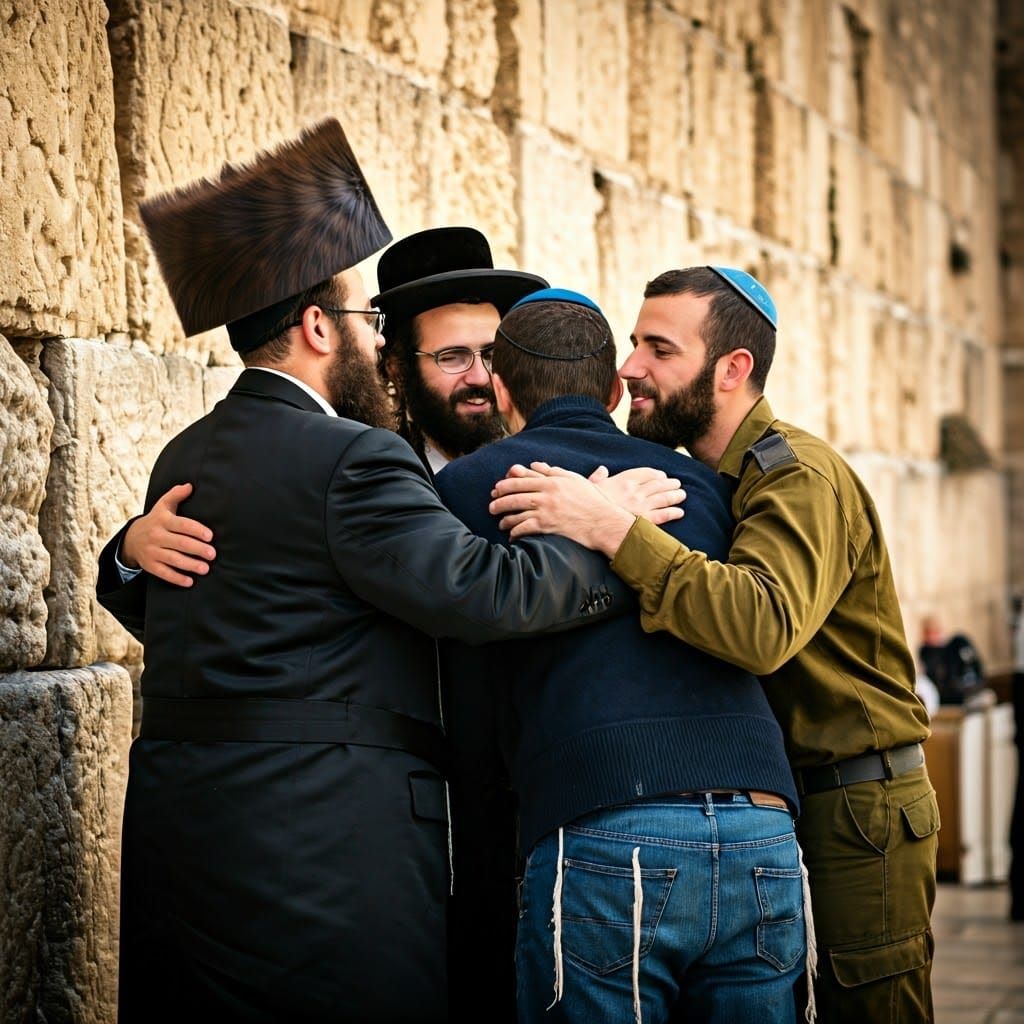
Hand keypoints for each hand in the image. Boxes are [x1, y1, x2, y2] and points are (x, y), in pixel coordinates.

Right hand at [121, 483, 215, 586]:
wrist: (132, 538)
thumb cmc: (157, 520)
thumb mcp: (163, 505)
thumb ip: (176, 495)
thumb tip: (190, 485)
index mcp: (163, 520)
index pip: (182, 525)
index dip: (196, 530)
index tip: (210, 536)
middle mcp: (156, 535)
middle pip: (180, 543)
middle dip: (197, 549)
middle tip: (213, 554)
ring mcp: (152, 551)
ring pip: (172, 559)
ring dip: (190, 565)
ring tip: (205, 569)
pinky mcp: (149, 565)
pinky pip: (163, 573)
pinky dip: (176, 578)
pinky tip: (190, 581)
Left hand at [489, 463, 635, 555]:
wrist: (604, 522)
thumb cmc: (593, 500)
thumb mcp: (575, 480)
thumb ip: (554, 472)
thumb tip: (535, 465)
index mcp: (552, 481)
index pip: (523, 479)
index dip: (507, 484)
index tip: (497, 488)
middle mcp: (547, 494)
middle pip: (515, 494)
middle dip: (500, 500)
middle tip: (491, 506)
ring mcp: (546, 510)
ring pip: (517, 512)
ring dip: (505, 518)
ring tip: (500, 523)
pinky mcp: (547, 526)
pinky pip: (524, 528)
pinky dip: (515, 532)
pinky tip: (512, 536)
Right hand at [589, 466, 685, 522]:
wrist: (591, 520)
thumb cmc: (588, 503)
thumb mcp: (590, 486)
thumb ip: (598, 477)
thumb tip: (602, 469)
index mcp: (623, 480)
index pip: (645, 473)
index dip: (656, 474)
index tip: (662, 476)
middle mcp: (635, 491)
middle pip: (658, 484)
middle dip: (669, 484)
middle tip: (677, 484)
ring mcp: (641, 505)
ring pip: (664, 498)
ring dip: (675, 495)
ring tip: (681, 495)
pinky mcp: (644, 520)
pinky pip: (663, 515)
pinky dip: (673, 512)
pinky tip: (680, 512)